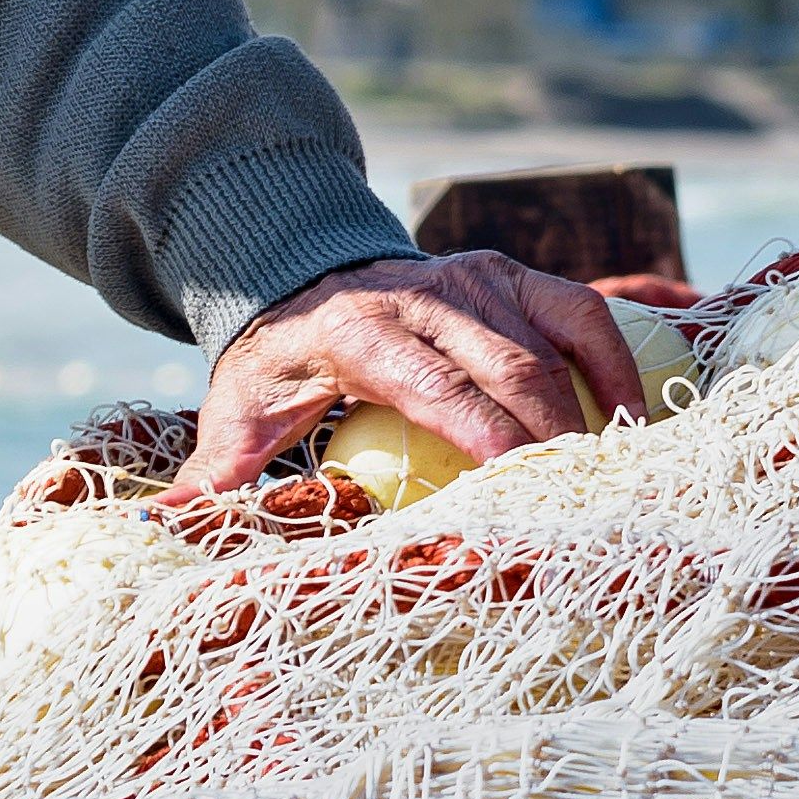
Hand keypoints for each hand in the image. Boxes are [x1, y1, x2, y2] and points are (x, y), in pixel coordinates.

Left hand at [178, 251, 647, 494]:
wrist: (304, 270)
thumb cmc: (280, 363)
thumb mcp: (239, 412)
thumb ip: (215, 475)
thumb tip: (162, 528)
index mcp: (359, 331)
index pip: (431, 384)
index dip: (479, 432)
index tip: (517, 486)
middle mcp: (426, 295)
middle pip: (506, 365)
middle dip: (550, 432)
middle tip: (585, 498)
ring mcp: (477, 277)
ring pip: (553, 337)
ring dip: (593, 403)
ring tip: (620, 470)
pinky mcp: (512, 274)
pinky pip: (581, 312)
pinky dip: (616, 361)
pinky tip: (635, 418)